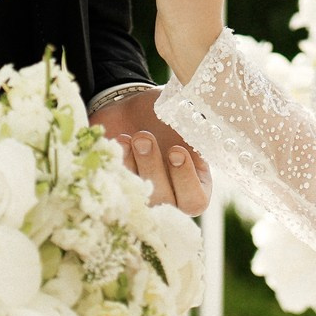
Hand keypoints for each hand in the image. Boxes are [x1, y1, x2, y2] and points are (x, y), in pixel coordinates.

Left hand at [92, 89, 210, 213]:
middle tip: (145, 137)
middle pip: (161, 200)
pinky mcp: (115, 188)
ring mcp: (139, 197)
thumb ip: (197, 133)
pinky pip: (112, 185)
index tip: (176, 151)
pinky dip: (114, 164)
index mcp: (196, 189)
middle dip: (152, 167)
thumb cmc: (170, 120)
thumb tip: (204, 134)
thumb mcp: (189, 123)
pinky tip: (118, 142)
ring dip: (132, 164)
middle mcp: (168, 200)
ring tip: (131, 137)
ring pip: (135, 195)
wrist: (135, 114)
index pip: (194, 201)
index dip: (185, 179)